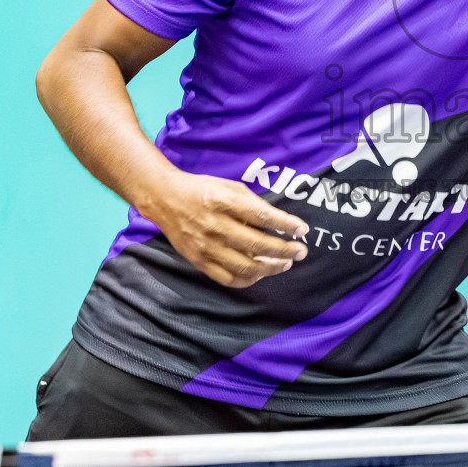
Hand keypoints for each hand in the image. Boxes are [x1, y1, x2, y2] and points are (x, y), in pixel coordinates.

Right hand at [142, 171, 310, 287]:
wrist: (165, 199)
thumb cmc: (203, 191)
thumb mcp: (230, 187)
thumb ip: (253, 205)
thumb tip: (280, 224)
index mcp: (224, 201)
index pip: (262, 216)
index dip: (285, 224)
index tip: (302, 230)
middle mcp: (215, 225)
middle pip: (257, 245)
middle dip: (284, 250)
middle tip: (301, 251)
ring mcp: (206, 246)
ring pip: (245, 266)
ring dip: (271, 267)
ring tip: (286, 263)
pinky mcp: (199, 261)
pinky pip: (228, 278)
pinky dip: (249, 279)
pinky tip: (261, 273)